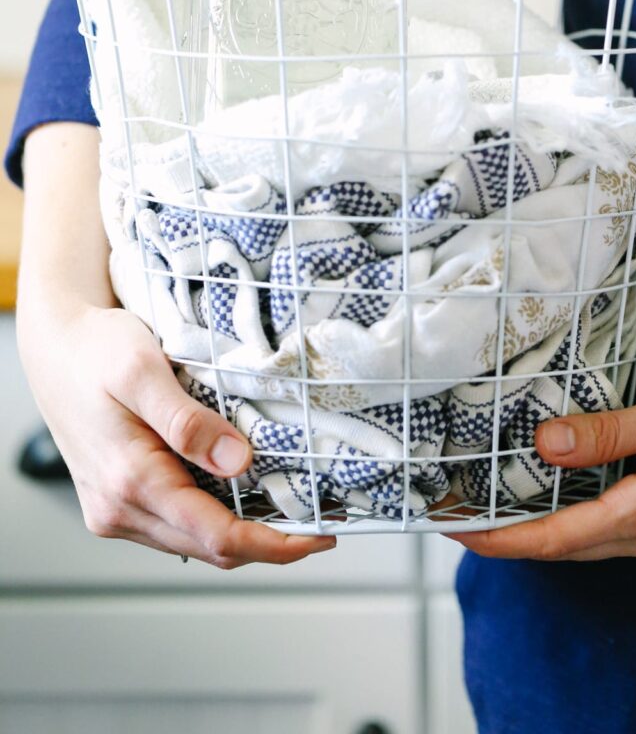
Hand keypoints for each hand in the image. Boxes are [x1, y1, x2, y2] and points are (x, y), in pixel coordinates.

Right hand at [18, 302, 336, 567]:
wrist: (55, 347)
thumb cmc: (94, 350)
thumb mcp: (141, 371)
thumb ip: (186, 420)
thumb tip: (237, 462)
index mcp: (129, 482)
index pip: (217, 536)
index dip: (275, 544)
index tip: (319, 536)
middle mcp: (119, 509)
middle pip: (211, 549)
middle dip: (270, 543)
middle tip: (320, 525)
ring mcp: (116, 510)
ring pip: (195, 543)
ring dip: (245, 534)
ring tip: (291, 510)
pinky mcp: (119, 500)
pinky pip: (178, 526)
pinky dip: (216, 519)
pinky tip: (244, 496)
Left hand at [445, 379, 635, 560]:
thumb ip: (608, 431)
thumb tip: (545, 444)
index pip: (557, 538)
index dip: (500, 538)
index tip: (454, 530)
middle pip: (561, 548)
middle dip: (504, 537)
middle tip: (453, 515)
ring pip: (581, 543)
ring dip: (532, 531)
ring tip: (485, 506)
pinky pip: (603, 531)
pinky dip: (564, 521)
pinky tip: (545, 498)